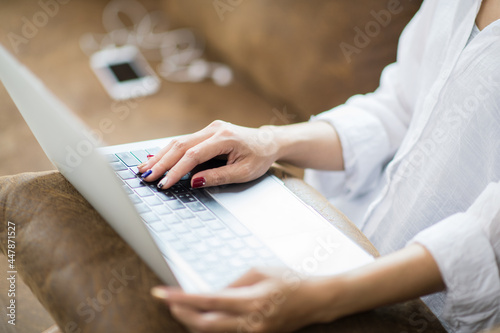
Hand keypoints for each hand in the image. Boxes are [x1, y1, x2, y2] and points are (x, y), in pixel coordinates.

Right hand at [137, 120, 280, 188]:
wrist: (269, 142)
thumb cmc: (259, 157)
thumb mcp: (243, 172)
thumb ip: (218, 176)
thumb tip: (193, 181)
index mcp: (224, 138)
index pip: (193, 155)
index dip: (176, 170)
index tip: (164, 183)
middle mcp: (214, 129)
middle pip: (180, 145)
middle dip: (161, 163)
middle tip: (146, 177)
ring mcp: (209, 128)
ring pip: (179, 141)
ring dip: (161, 156)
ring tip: (144, 169)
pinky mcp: (207, 132)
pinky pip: (184, 142)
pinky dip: (169, 152)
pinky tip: (157, 160)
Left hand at [151, 267, 333, 332]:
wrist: (314, 301)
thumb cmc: (289, 281)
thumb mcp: (259, 271)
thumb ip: (232, 283)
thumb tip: (211, 293)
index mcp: (251, 300)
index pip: (208, 300)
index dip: (182, 298)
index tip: (163, 293)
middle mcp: (250, 322)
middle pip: (204, 325)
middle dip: (182, 313)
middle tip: (169, 300)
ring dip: (193, 321)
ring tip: (182, 306)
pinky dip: (210, 326)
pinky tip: (203, 315)